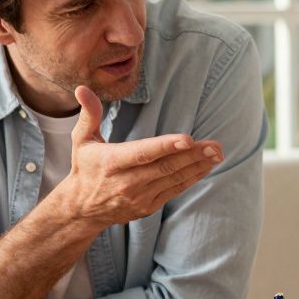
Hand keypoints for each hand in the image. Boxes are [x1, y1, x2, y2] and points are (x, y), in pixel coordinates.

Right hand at [54, 86, 222, 230]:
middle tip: (215, 145)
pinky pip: (174, 190)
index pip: (142, 153)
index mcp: (111, 162)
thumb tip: (82, 88)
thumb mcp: (81, 140)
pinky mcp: (148, 206)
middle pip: (165, 167)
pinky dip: (192, 178)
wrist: (82, 209)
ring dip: (198, 166)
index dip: (165, 146)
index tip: (187, 138)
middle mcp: (127, 182)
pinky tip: (206, 167)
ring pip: (173, 179)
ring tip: (217, 154)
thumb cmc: (85, 168)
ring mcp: (139, 197)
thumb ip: (89, 114)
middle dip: (192, 155)